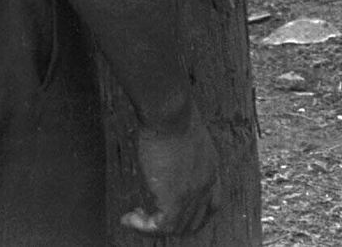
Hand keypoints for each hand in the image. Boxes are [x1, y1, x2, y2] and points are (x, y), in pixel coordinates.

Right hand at [119, 116, 219, 236]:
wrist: (171, 114)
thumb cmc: (173, 117)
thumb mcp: (186, 140)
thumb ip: (181, 157)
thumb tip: (164, 164)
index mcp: (211, 169)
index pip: (212, 204)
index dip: (195, 216)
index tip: (174, 214)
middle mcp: (207, 183)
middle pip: (196, 221)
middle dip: (172, 226)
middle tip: (148, 218)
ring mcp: (194, 192)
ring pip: (178, 228)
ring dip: (153, 228)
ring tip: (135, 217)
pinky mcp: (175, 197)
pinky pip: (161, 226)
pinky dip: (143, 227)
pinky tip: (129, 217)